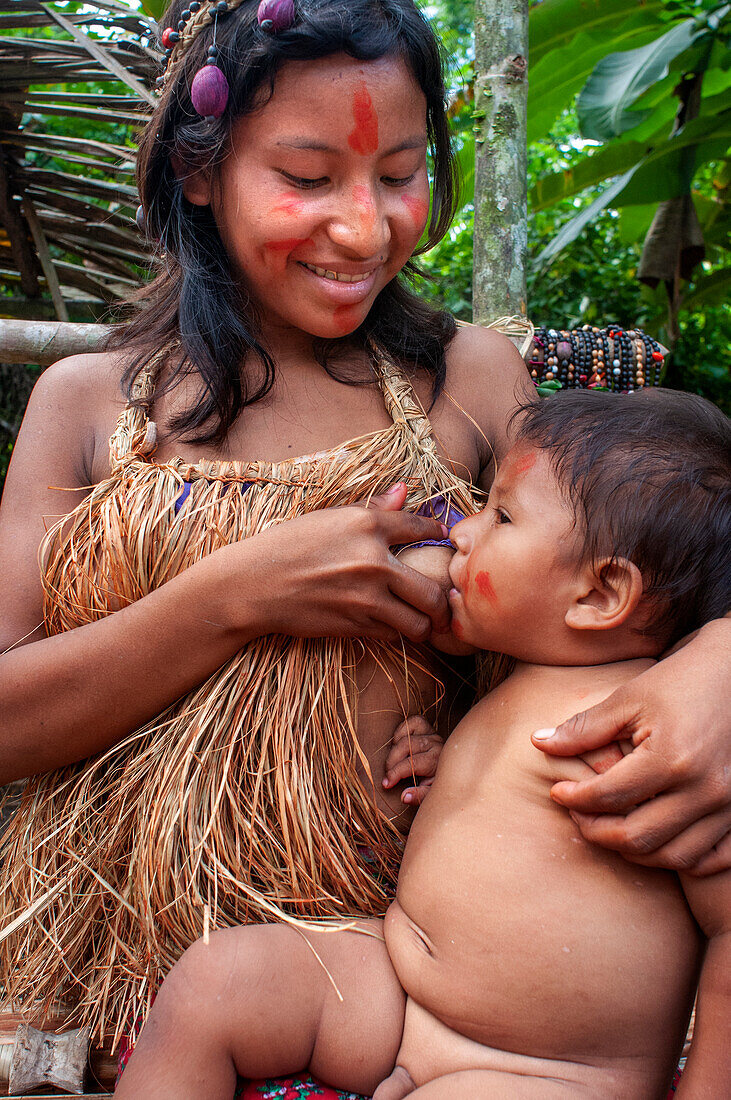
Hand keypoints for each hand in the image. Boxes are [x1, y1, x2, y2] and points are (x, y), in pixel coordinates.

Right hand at [239, 484, 450, 643]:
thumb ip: (373, 509)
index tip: (443, 538)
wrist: (254, 585)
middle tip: (443, 601)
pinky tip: (392, 625)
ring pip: (418, 622)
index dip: (436, 533)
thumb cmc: (287, 546)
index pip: (420, 528)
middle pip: (432, 591)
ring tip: (423, 621)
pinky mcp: (355, 626)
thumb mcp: (328, 518)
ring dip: (424, 624)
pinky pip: (392, 634)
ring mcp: (366, 598)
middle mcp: (374, 561)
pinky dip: (396, 632)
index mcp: (367, 525)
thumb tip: (404, 490)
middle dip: (443, 601)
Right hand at [382, 715, 443, 805]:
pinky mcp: (427, 726)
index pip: (412, 763)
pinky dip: (401, 732)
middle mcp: (435, 744)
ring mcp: (431, 733)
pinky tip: (398, 745)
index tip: (386, 783)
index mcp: (436, 760)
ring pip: (407, 735)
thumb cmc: (439, 783)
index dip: (395, 773)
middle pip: (406, 746)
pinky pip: (411, 723)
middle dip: (392, 761)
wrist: (455, 769)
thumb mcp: (432, 794)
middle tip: (387, 775)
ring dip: (394, 749)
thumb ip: (419, 796)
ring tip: (392, 763)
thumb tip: (404, 797)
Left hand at [532, 618, 730, 874]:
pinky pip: (711, 858)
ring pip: (673, 856)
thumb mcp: (628, 699)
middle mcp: (703, 789)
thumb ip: (584, 728)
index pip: (609, 797)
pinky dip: (680, 857)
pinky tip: (656, 838)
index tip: (557, 791)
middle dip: (597, 831)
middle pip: (638, 837)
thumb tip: (538, 743)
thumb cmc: (679, 682)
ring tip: (609, 826)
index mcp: (671, 758)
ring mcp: (728, 805)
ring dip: (634, 850)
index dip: (574, 799)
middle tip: (578, 815)